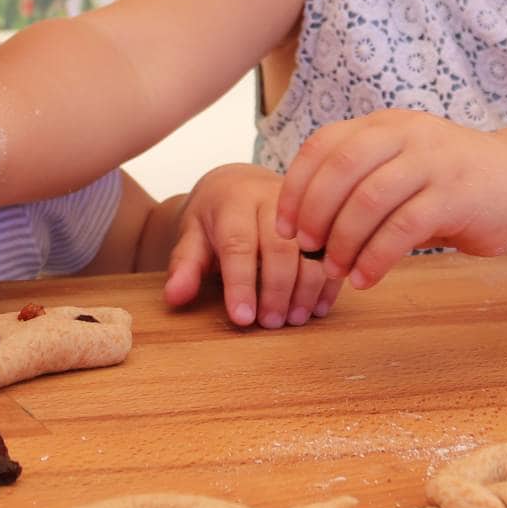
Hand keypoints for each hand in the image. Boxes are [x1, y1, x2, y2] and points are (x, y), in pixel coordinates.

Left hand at [165, 164, 340, 327]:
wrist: (240, 183)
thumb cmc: (214, 216)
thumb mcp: (191, 234)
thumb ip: (184, 265)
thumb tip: (174, 298)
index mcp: (234, 200)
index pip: (238, 244)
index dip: (241, 284)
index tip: (243, 318)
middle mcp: (271, 198)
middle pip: (280, 247)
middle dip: (277, 290)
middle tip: (270, 324)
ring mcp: (301, 207)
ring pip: (312, 250)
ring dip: (306, 289)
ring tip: (294, 320)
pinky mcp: (323, 219)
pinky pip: (332, 251)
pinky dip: (328, 284)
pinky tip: (317, 309)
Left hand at [273, 111, 506, 288]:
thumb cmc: (450, 184)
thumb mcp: (400, 169)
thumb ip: (359, 185)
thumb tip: (303, 228)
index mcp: (384, 125)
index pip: (323, 145)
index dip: (296, 187)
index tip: (284, 227)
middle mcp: (406, 134)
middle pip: (341, 168)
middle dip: (315, 213)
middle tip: (306, 249)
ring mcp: (433, 161)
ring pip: (369, 198)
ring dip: (344, 240)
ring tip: (335, 271)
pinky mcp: (456, 194)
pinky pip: (403, 227)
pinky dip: (376, 257)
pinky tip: (365, 280)